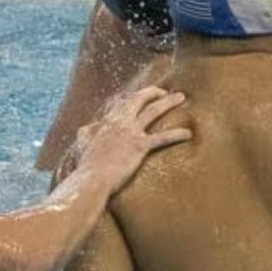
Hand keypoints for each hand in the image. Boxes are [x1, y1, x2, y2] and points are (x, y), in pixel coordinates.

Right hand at [69, 85, 190, 192]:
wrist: (92, 179)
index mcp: (107, 122)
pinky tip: (188, 133)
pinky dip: (177, 134)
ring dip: (169, 102)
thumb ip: (86, 134)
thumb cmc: (87, 166)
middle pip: (139, 99)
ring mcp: (131, 132)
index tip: (143, 95)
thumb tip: (85, 128)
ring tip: (181, 97)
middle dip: (153, 92)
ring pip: (153, 111)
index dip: (135, 97)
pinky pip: (162, 137)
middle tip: (165, 91)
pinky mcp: (140, 146)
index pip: (123, 103)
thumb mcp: (82, 144)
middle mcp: (120, 122)